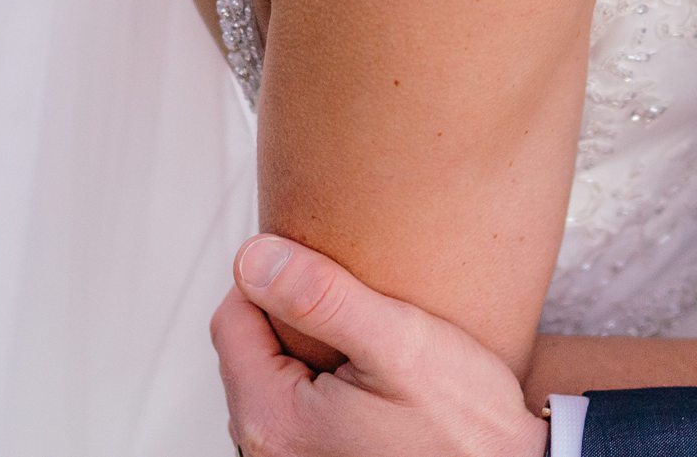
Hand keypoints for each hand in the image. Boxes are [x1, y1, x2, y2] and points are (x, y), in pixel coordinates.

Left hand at [214, 235, 549, 456]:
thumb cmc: (464, 427)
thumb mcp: (399, 343)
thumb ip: (321, 297)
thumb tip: (255, 257)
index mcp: (272, 420)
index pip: (232, 316)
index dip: (279, 278)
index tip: (334, 275)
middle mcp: (268, 449)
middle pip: (249, 344)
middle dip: (295, 314)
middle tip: (359, 309)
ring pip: (273, 370)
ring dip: (313, 345)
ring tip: (369, 341)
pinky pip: (298, 401)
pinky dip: (326, 377)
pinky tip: (371, 376)